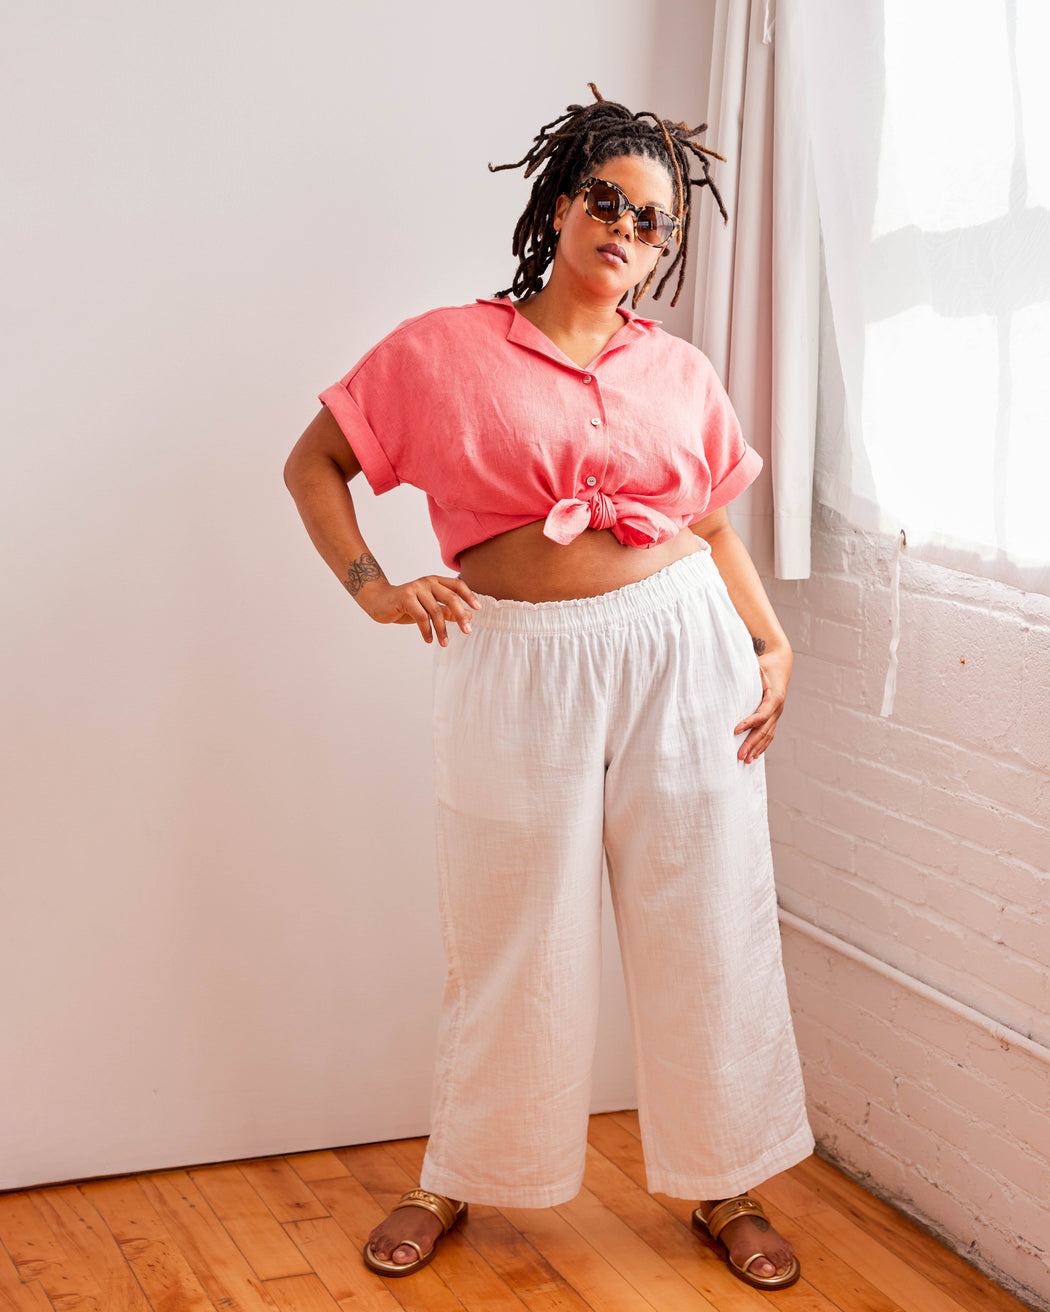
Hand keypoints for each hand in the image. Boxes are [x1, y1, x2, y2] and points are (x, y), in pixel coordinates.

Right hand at [355, 576, 481, 645]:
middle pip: (451, 598)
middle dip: (460, 616)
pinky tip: (428, 640)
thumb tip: (469, 616)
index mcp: (435, 581)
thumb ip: (447, 611)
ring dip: (442, 630)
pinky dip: (426, 631)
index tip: (478, 609)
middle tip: (467, 631)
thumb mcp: (429, 608)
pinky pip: (421, 617)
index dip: (469, 596)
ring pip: (435, 611)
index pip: (457, 585)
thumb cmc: (406, 605)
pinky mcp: (405, 597)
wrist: (379, 601)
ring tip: (444, 643)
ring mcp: (416, 588)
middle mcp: (427, 582)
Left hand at [734, 646, 791, 762]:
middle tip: (738, 756)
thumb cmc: (765, 664)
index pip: (762, 715)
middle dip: (751, 744)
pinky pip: (770, 733)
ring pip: (768, 735)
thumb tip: (727, 675)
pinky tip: (754, 755)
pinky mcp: (774, 716)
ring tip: (745, 761)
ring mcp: (777, 713)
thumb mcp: (756, 666)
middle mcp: (778, 708)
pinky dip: (762, 745)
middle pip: (764, 730)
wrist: (780, 662)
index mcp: (774, 697)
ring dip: (757, 749)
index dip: (749, 723)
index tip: (735, 730)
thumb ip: (746, 673)